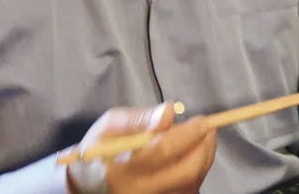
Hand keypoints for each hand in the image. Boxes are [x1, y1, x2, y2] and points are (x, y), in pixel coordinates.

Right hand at [66, 104, 216, 193]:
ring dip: (204, 154)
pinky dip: (199, 167)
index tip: (202, 120)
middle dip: (204, 145)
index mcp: (120, 170)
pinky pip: (192, 186)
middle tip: (206, 126)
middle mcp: (137, 191)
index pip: (162, 151)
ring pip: (194, 180)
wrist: (92, 181)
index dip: (188, 133)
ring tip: (199, 136)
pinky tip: (191, 152)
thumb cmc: (102, 149)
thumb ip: (139, 119)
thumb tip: (169, 113)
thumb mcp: (110, 126)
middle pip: (186, 171)